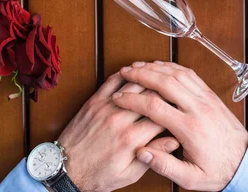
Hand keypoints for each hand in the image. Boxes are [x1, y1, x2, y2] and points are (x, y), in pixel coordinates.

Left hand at [59, 71, 179, 191]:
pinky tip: (134, 73)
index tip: (180, 106)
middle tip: (173, 87)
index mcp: (131, 140)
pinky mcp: (94, 101)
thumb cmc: (98, 175)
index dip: (174, 109)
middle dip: (164, 90)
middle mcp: (120, 120)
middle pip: (150, 95)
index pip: (162, 116)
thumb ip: (153, 155)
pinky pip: (112, 81)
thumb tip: (174, 141)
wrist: (66, 169)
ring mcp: (106, 108)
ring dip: (147, 77)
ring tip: (157, 75)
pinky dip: (124, 74)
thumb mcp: (129, 174)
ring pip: (133, 83)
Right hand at [112, 61, 247, 190]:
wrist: (245, 161)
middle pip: (165, 82)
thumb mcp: (191, 179)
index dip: (134, 101)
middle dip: (142, 75)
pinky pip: (189, 73)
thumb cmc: (218, 171)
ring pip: (177, 73)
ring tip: (138, 66)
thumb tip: (142, 153)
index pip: (156, 107)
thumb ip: (166, 166)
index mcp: (190, 129)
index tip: (119, 99)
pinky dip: (172, 67)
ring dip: (156, 67)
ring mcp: (205, 98)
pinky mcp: (210, 94)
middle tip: (125, 72)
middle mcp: (198, 108)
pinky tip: (160, 66)